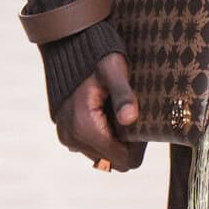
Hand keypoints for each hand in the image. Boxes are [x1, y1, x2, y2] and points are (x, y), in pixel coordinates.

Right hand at [56, 53, 144, 171]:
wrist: (68, 46)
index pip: (124, 161)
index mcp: (84, 128)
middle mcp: (72, 138)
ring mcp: (67, 138)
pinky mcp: (66, 134)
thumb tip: (130, 119)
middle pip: (115, 162)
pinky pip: (92, 148)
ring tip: (117, 112)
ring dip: (115, 141)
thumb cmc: (96, 55)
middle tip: (131, 115)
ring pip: (104, 157)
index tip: (142, 123)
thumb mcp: (114, 70)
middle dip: (127, 144)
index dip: (139, 147)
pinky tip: (106, 114)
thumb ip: (123, 95)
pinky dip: (103, 137)